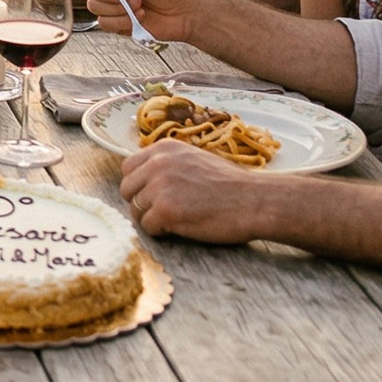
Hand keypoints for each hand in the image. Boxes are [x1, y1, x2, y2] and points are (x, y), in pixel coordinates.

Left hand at [119, 139, 284, 243]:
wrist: (254, 201)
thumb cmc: (230, 185)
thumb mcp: (194, 159)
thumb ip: (168, 165)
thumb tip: (144, 178)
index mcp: (164, 148)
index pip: (128, 167)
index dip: (139, 185)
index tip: (154, 195)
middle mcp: (157, 163)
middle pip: (126, 189)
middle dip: (141, 202)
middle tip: (164, 212)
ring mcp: (159, 186)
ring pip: (135, 210)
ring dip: (152, 219)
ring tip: (177, 220)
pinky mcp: (164, 210)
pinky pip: (147, 227)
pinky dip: (161, 232)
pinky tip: (181, 228)